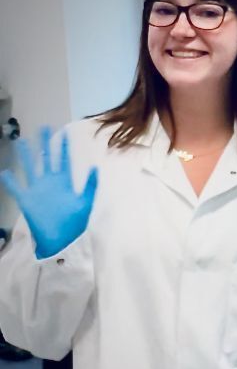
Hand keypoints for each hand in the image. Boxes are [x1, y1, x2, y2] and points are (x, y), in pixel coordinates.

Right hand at [0, 127, 97, 258]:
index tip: (64, 133)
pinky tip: (5, 171)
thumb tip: (95, 167)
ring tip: (21, 140)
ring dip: (25, 155)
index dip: (64, 147)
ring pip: (30, 168)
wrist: (60, 240)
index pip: (64, 160)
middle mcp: (50, 183)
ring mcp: (37, 190)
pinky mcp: (26, 200)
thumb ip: (91, 186)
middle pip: (47, 159)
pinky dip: (9, 181)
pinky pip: (16, 188)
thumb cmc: (75, 224)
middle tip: (43, 128)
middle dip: (45, 144)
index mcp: (65, 183)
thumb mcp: (86, 204)